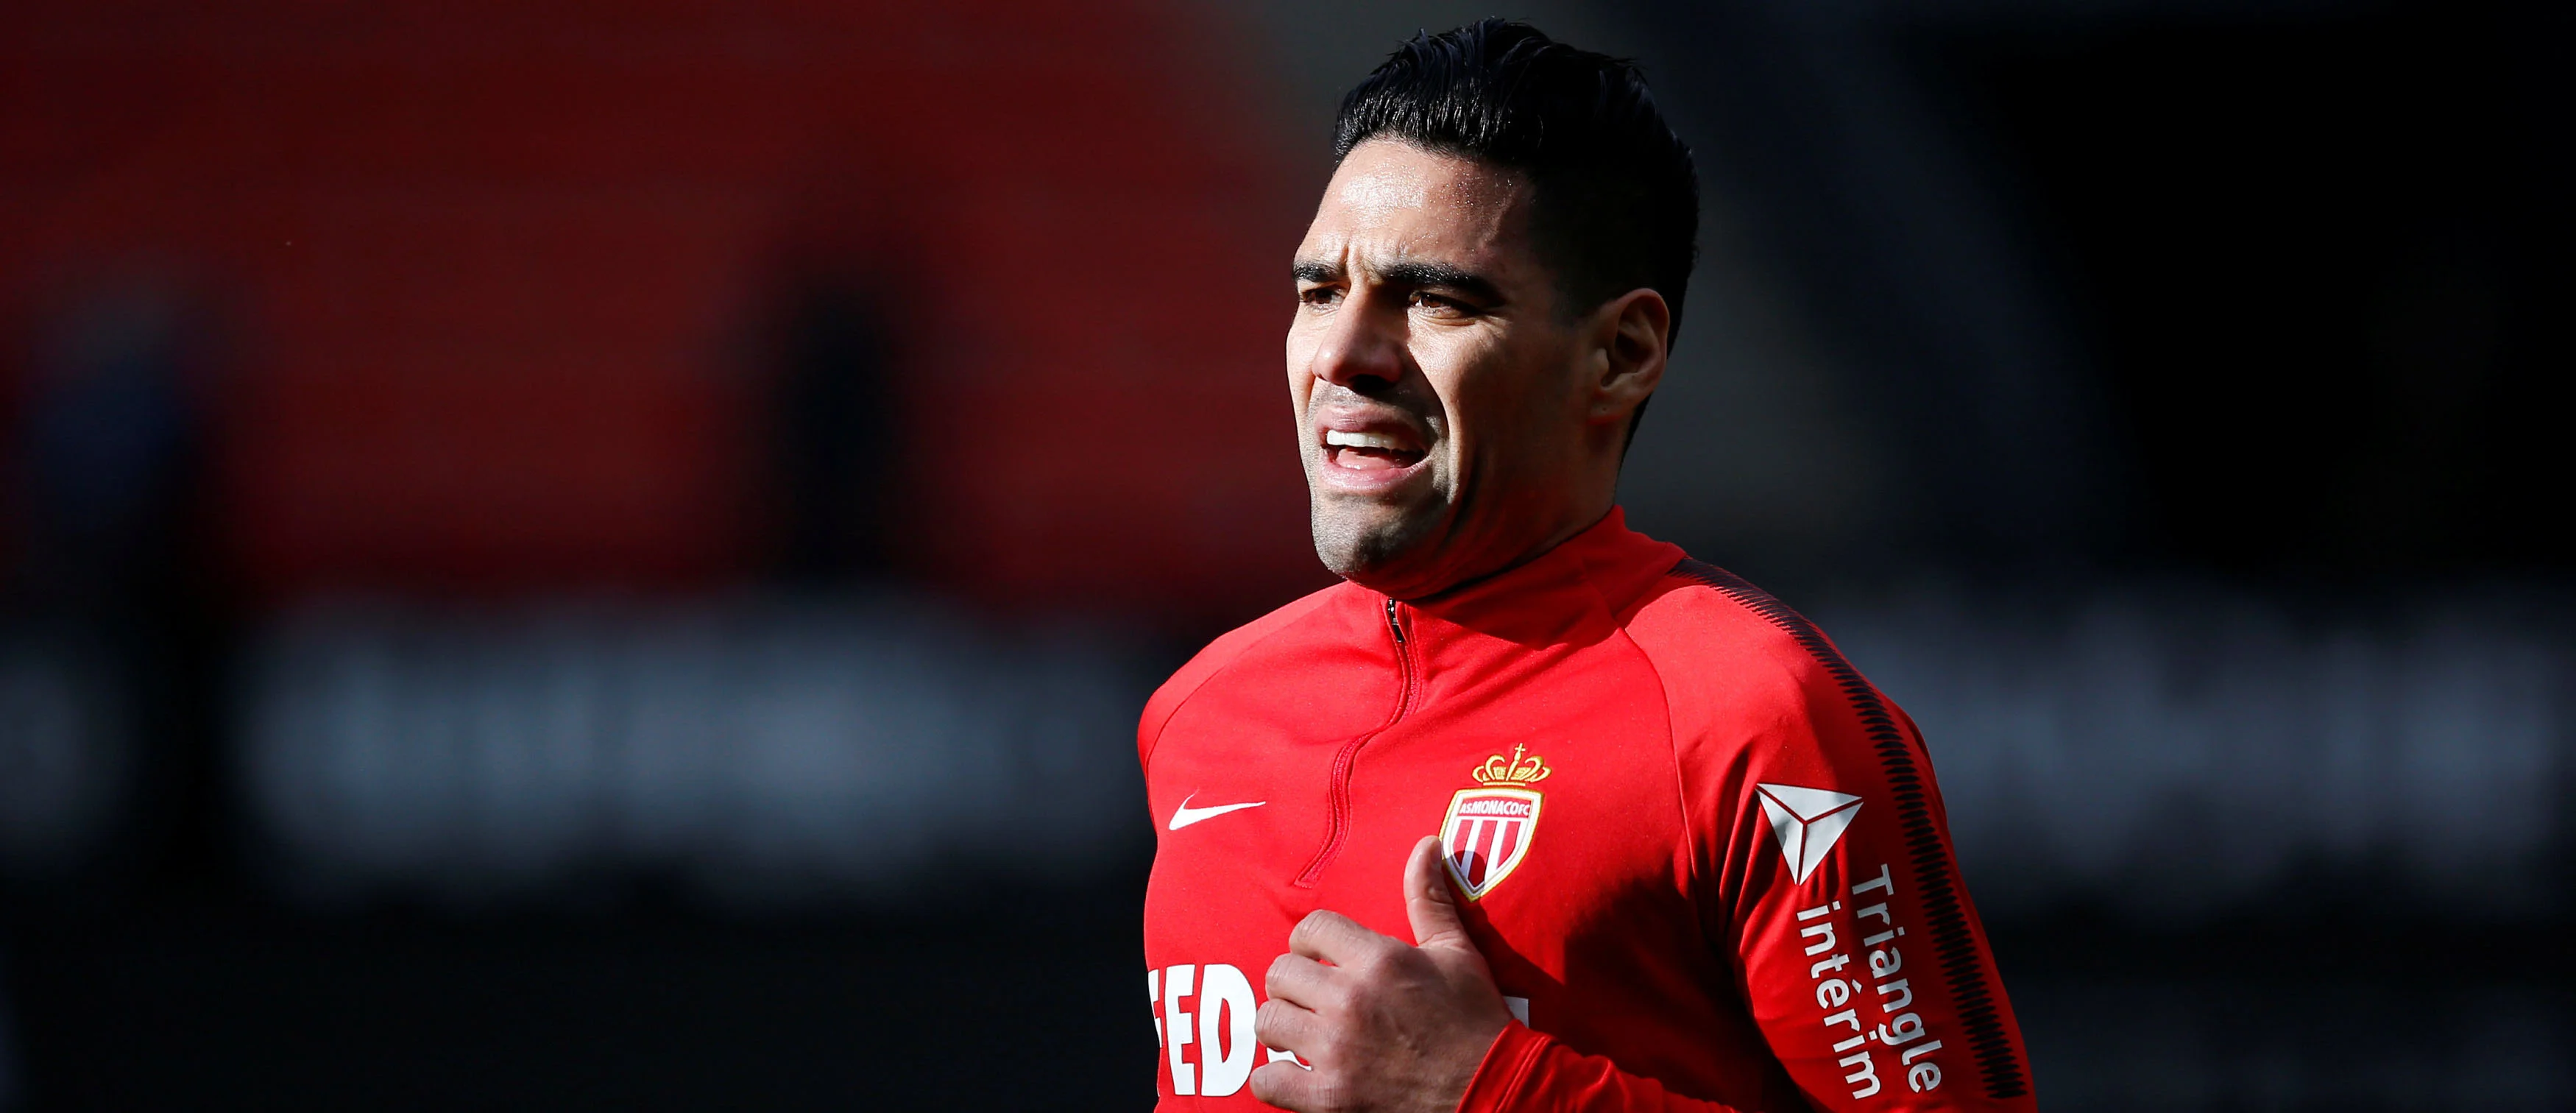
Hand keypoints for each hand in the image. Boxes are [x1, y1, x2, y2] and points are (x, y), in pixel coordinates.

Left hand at [1251, 836, 1515, 1112]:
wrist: (1492, 1090)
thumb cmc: (1476, 1019)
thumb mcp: (1457, 952)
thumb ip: (1428, 898)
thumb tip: (1426, 845)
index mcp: (1379, 960)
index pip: (1310, 928)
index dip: (1311, 941)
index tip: (1320, 957)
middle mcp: (1351, 1001)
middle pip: (1280, 973)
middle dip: (1293, 983)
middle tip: (1311, 996)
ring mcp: (1337, 1052)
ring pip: (1268, 1021)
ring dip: (1282, 1025)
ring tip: (1302, 1032)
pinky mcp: (1331, 1098)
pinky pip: (1268, 1082)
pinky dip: (1275, 1079)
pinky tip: (1295, 1074)